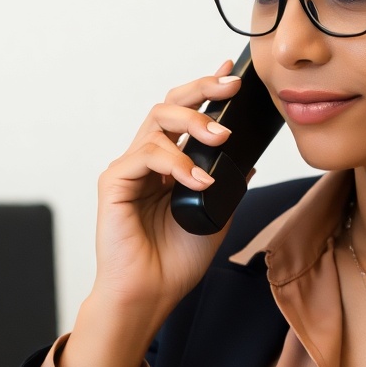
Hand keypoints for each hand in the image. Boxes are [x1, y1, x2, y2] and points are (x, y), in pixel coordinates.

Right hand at [61, 61, 245, 366]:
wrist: (150, 295)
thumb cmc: (176, 261)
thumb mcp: (216, 217)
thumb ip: (228, 187)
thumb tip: (250, 161)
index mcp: (169, 166)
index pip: (185, 117)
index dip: (205, 91)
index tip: (229, 72)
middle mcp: (147, 161)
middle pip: (168, 106)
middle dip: (201, 91)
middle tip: (230, 87)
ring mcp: (129, 169)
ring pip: (157, 122)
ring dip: (193, 124)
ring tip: (222, 138)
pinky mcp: (115, 182)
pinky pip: (145, 156)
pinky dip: (176, 163)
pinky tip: (199, 180)